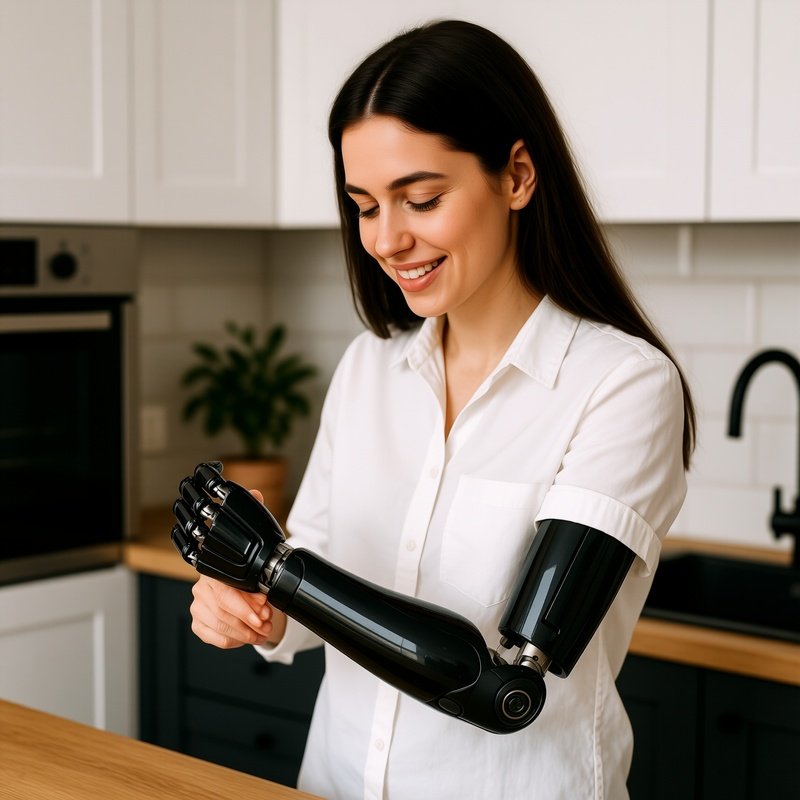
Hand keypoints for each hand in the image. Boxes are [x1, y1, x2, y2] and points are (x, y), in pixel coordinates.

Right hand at [188, 487, 286, 648]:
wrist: (248, 590)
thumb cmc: (251, 569)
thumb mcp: (257, 543)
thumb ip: (255, 517)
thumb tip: (254, 494)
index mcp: (212, 569)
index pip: (224, 590)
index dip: (245, 603)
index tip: (263, 610)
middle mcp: (201, 587)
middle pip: (223, 611)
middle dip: (249, 619)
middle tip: (268, 622)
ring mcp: (198, 606)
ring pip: (220, 626)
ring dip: (246, 632)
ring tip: (265, 630)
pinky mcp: (199, 623)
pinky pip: (215, 637)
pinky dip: (234, 639)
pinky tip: (248, 636)